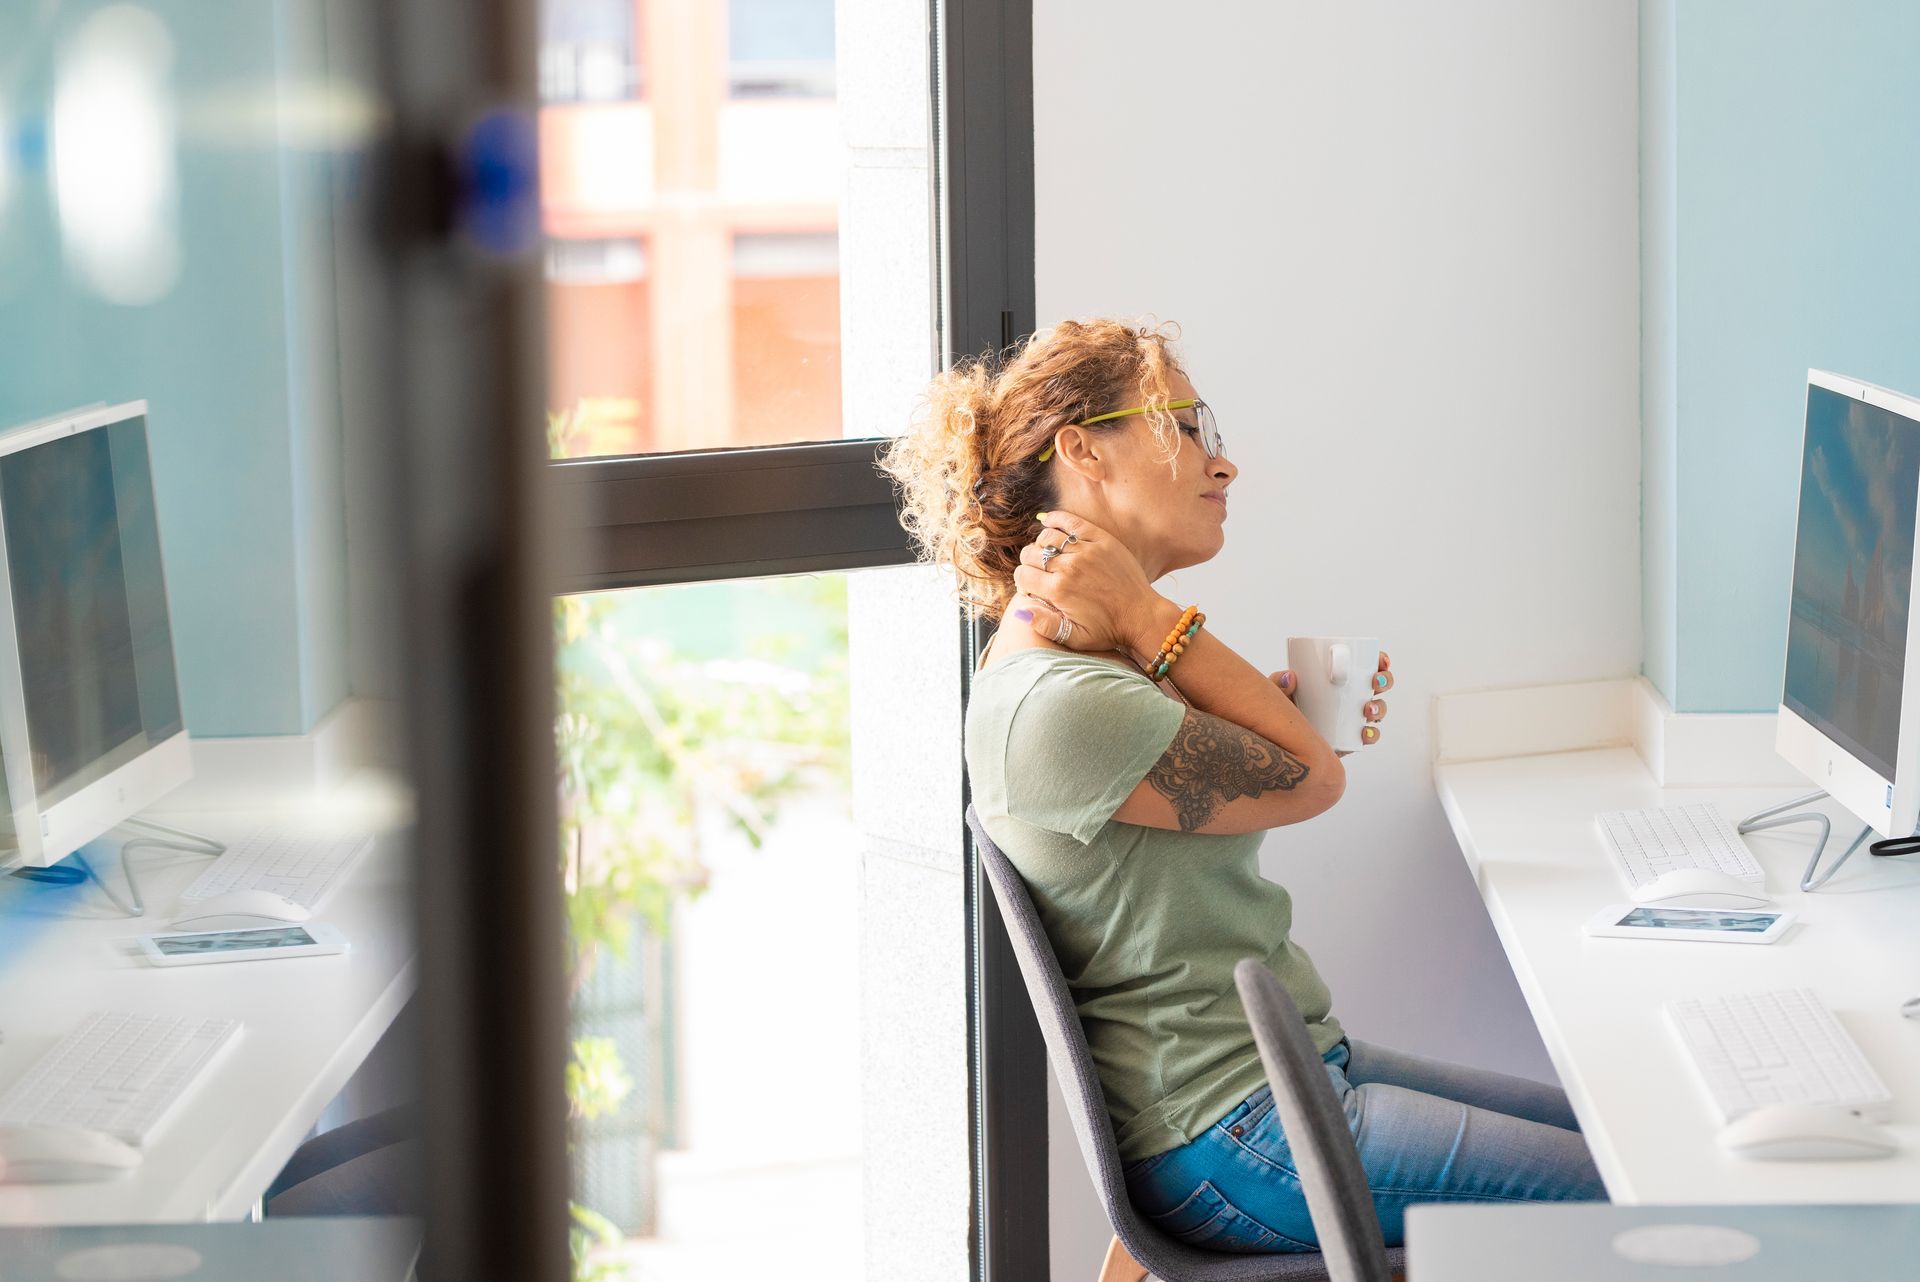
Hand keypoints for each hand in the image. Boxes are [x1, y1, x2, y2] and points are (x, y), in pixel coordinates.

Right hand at [1008, 510, 1164, 654]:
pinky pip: (1070, 522)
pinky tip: (1048, 522)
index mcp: (1058, 590)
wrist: (1141, 615)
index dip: (1023, 583)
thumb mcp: (1074, 637)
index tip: (1032, 588)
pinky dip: (1055, 519)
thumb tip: (1020, 610)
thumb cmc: (1108, 629)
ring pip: (1046, 537)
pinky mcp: (1100, 539)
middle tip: (1039, 574)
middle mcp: (1069, 567)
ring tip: (1047, 556)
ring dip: (1040, 545)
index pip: (1022, 575)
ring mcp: (1085, 550)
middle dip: (1029, 565)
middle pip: (1031, 554)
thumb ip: (1044, 625)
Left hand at [1269, 651, 1391, 749]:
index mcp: (1340, 680)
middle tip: (1375, 682)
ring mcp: (1353, 720)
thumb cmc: (1282, 713)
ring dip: (1380, 707)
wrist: (1282, 746)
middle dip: (1385, 681)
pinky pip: (1368, 737)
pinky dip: (1371, 734)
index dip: (1380, 661)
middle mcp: (1351, 698)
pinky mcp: (1351, 740)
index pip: (1366, 666)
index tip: (1381, 661)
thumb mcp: (1278, 696)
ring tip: (1368, 709)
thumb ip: (1278, 685)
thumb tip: (1290, 676)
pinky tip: (1365, 732)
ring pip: (1378, 710)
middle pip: (1378, 686)